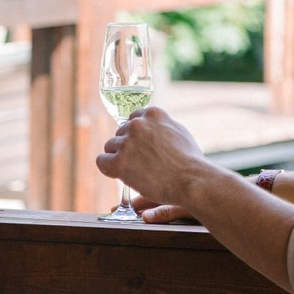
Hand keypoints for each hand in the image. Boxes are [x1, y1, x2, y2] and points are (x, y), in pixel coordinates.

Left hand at [94, 106, 215, 211]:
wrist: (192, 180)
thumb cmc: (190, 161)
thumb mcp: (179, 132)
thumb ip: (161, 125)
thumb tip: (151, 124)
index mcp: (152, 113)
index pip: (132, 119)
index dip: (135, 136)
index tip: (141, 147)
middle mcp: (137, 124)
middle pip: (120, 134)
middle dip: (127, 147)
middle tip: (141, 163)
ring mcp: (127, 143)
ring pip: (110, 147)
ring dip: (119, 158)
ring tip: (137, 171)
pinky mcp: (119, 162)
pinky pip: (102, 161)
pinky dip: (108, 169)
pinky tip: (120, 174)